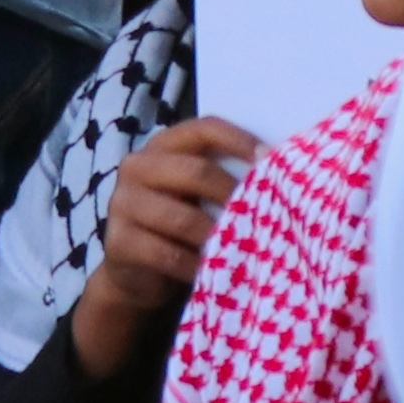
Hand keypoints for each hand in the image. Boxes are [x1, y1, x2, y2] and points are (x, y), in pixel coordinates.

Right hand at [58, 115, 265, 379]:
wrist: (136, 272)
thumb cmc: (180, 225)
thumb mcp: (197, 195)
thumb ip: (224, 178)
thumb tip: (284, 175)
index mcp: (160, 147)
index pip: (203, 129)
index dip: (240, 141)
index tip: (272, 160)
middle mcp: (136, 167)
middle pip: (197, 171)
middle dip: (236, 195)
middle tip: (266, 216)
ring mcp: (122, 204)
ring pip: (183, 218)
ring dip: (219, 237)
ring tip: (246, 249)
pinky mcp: (119, 242)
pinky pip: (169, 255)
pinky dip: (199, 266)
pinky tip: (217, 272)